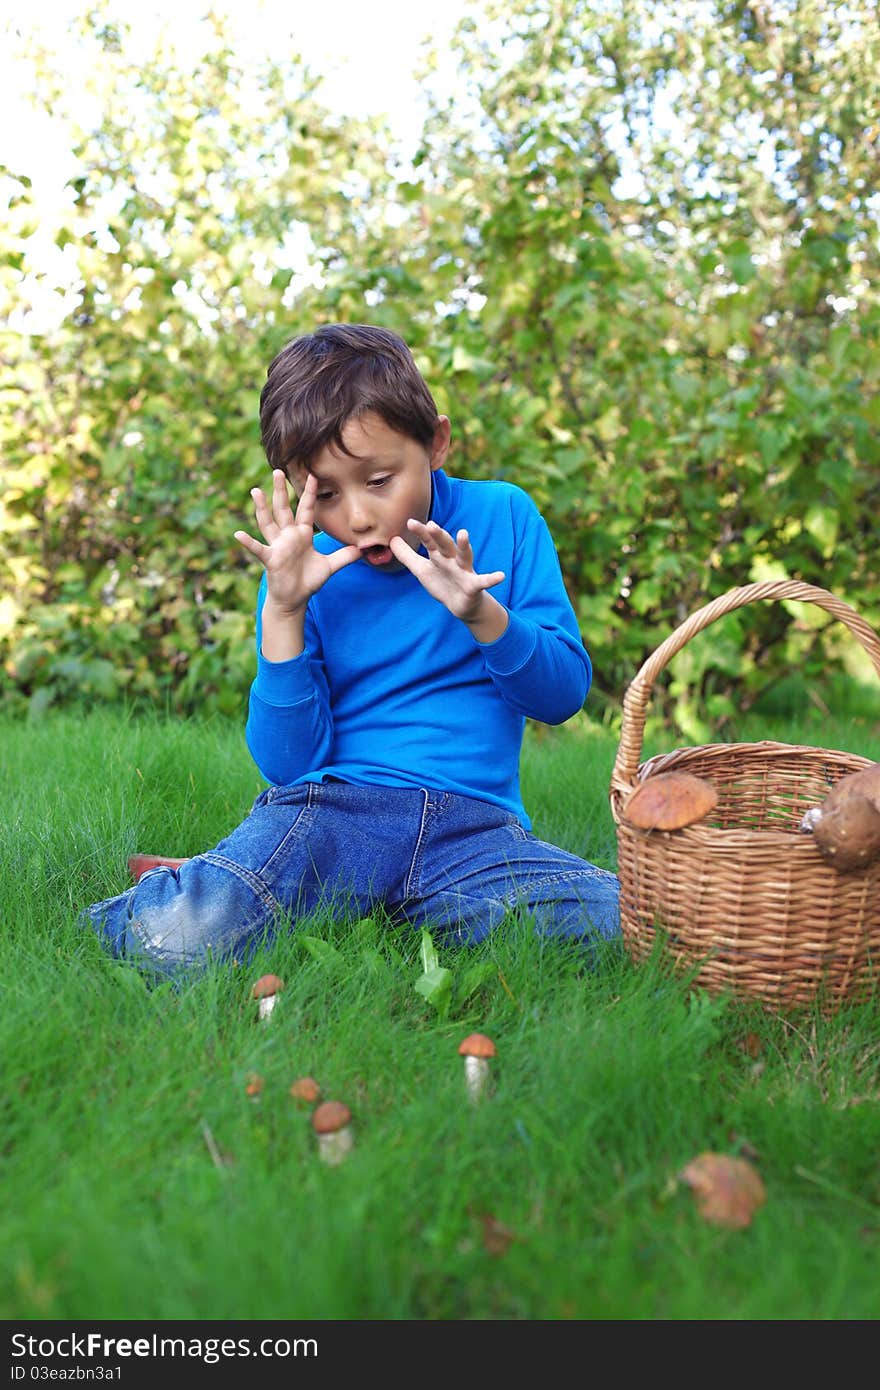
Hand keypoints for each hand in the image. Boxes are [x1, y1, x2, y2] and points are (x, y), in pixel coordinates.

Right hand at [234, 471, 359, 613]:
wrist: (294, 599)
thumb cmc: (307, 580)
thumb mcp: (329, 567)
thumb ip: (344, 556)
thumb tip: (362, 550)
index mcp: (302, 535)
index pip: (306, 510)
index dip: (309, 494)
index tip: (312, 475)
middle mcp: (288, 537)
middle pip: (283, 509)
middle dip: (281, 491)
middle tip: (277, 470)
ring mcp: (277, 546)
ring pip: (268, 523)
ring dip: (261, 508)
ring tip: (255, 491)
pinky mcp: (271, 560)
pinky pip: (258, 549)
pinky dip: (248, 543)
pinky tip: (238, 535)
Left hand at [389, 519, 506, 632]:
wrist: (461, 606)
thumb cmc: (443, 583)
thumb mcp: (422, 570)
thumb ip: (407, 556)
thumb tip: (391, 540)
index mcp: (439, 556)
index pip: (429, 542)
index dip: (421, 533)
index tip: (410, 522)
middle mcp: (452, 560)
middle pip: (445, 545)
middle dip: (439, 536)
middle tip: (431, 525)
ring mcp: (465, 572)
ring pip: (464, 556)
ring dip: (464, 546)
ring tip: (463, 534)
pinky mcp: (475, 586)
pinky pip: (484, 581)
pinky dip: (492, 579)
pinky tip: (500, 576)